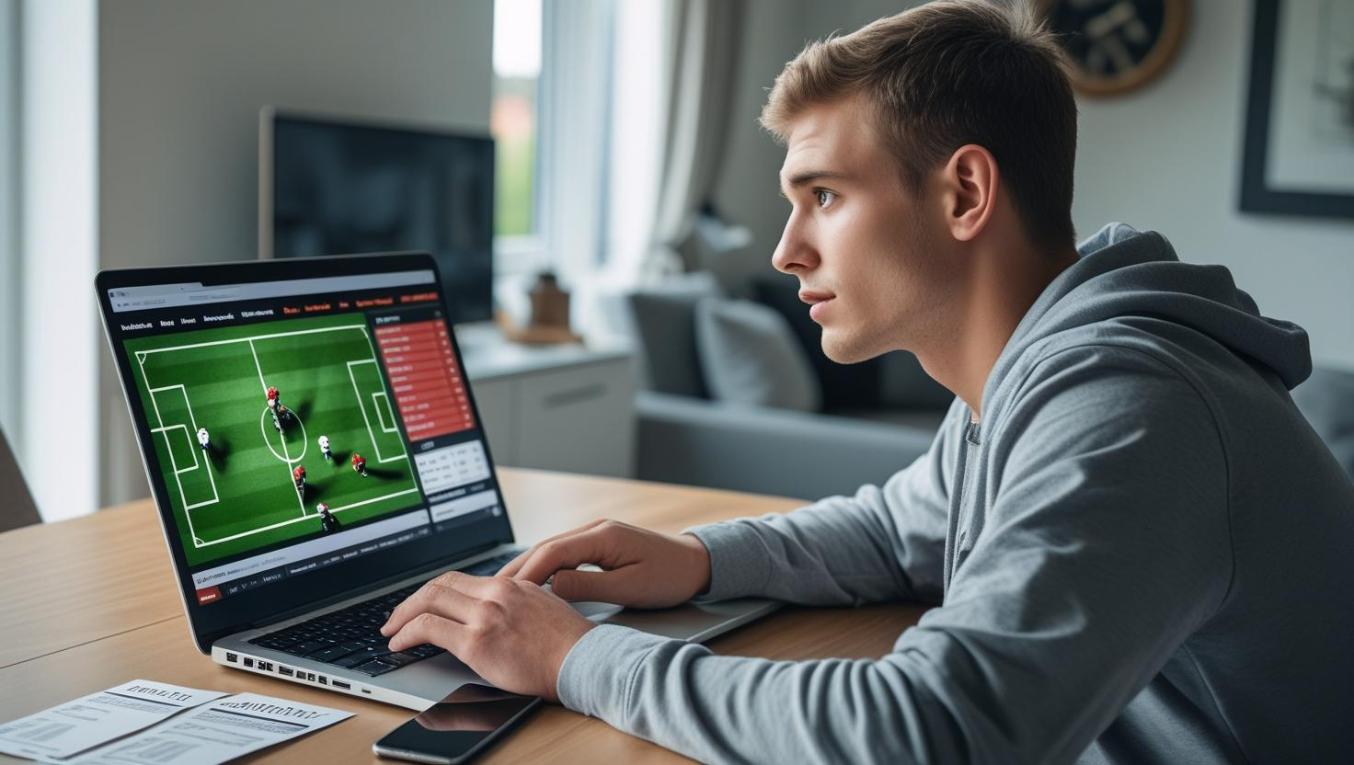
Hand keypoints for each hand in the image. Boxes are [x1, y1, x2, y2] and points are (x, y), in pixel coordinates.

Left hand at [380, 572, 593, 700]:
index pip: (461, 579)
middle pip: (440, 584)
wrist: (585, 661)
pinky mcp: (477, 641)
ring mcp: (485, 614)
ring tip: (392, 631)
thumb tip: (494, 619)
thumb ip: (516, 606)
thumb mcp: (542, 610)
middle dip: (411, 601)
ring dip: (402, 616)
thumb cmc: (571, 646)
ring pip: (429, 601)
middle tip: (397, 617)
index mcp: (512, 585)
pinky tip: (400, 645)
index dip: (434, 591)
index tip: (423, 604)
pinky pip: (428, 629)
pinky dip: (406, 634)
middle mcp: (496, 592)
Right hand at [497, 519, 711, 608]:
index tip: (506, 594)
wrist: (697, 564)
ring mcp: (596, 534)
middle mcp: (595, 529)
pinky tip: (531, 583)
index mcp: (603, 536)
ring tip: (501, 590)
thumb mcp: (630, 588)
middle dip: (517, 570)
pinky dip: (543, 568)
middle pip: (545, 547)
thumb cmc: (670, 577)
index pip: (552, 552)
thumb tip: (551, 587)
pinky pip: (563, 554)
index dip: (526, 574)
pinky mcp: (599, 544)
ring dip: (527, 568)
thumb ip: (588, 587)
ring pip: (551, 550)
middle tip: (488, 592)